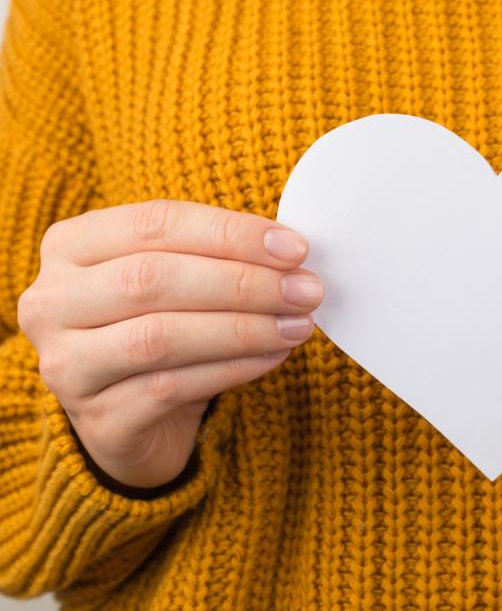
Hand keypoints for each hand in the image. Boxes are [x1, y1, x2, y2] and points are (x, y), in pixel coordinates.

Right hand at [18, 200, 323, 489]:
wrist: (131, 418)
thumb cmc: (160, 326)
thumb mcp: (177, 280)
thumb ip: (216, 256)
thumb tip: (292, 251)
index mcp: (71, 246)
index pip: (156, 223)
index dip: (231, 232)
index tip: (296, 247)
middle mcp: (53, 302)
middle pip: (154, 278)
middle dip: (243, 281)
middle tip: (306, 290)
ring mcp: (66, 365)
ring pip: (161, 336)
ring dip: (244, 328)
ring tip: (298, 325)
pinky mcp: (98, 420)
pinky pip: (173, 388)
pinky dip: (233, 368)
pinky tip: (274, 356)